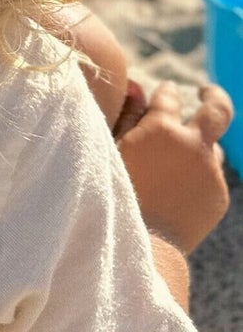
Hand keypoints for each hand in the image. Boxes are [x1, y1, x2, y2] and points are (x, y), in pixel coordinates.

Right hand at [115, 81, 232, 254]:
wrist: (143, 243)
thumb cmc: (113, 192)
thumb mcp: (112, 150)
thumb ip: (127, 116)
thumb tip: (137, 88)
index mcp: (161, 129)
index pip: (170, 96)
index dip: (167, 91)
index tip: (166, 89)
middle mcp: (193, 145)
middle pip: (218, 109)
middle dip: (213, 96)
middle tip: (206, 92)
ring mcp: (210, 171)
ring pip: (214, 148)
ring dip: (201, 146)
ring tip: (179, 160)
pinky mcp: (219, 196)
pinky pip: (211, 178)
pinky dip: (197, 177)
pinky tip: (176, 191)